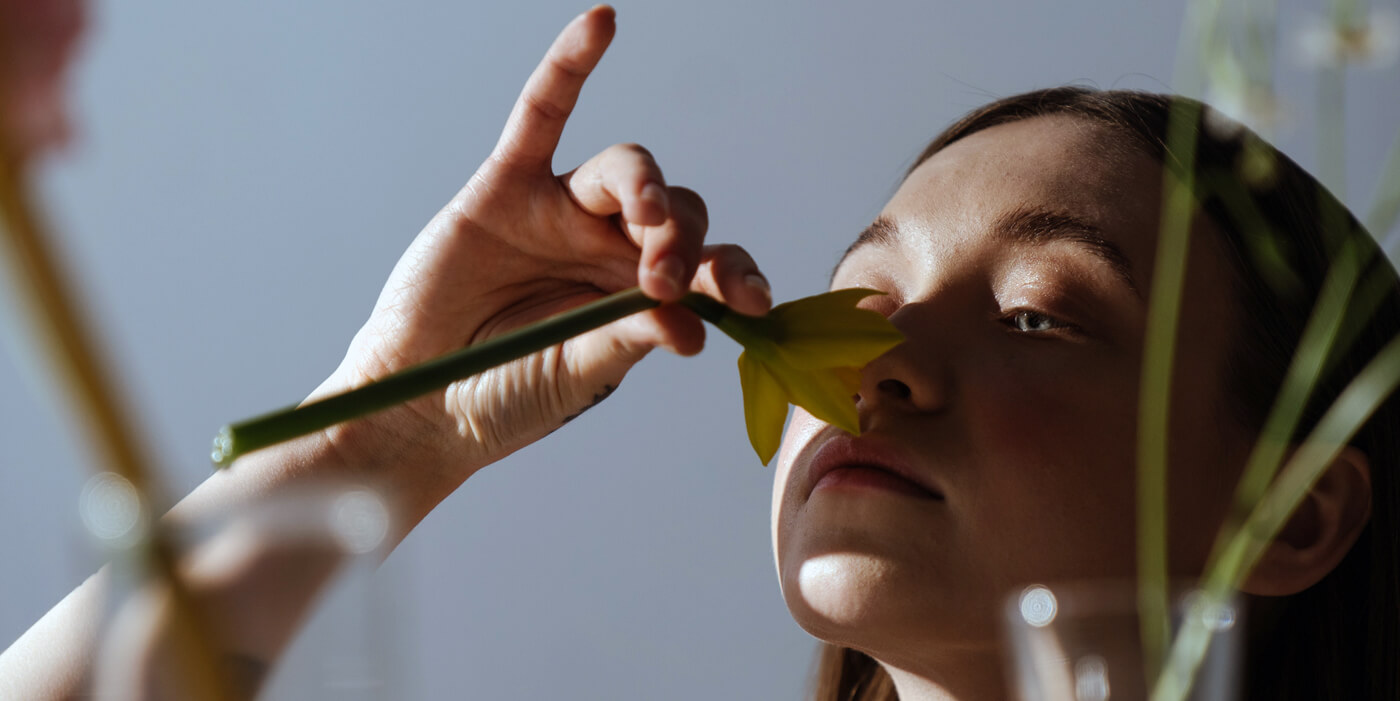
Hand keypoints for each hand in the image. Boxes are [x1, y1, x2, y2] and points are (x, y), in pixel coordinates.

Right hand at [317, 6, 771, 498]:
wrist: (420, 405)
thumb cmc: (505, 398)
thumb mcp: (578, 373)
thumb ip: (629, 341)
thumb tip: (695, 328)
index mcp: (643, 297)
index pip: (710, 267)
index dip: (737, 274)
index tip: (752, 301)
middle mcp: (611, 248)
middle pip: (677, 212)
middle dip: (682, 241)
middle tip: (663, 283)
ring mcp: (561, 213)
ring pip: (626, 169)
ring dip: (645, 188)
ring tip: (644, 221)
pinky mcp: (506, 187)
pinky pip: (541, 114)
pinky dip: (569, 67)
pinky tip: (602, 22)